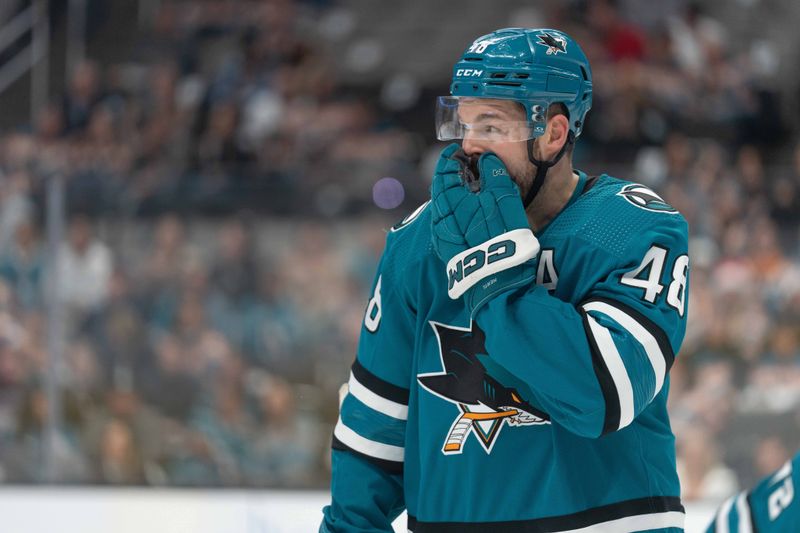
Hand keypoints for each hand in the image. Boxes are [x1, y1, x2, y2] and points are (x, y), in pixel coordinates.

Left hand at [430, 144, 539, 314]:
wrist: (498, 280)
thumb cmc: (503, 235)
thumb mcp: (504, 197)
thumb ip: (493, 173)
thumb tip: (485, 159)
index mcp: (449, 198)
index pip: (444, 169)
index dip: (452, 158)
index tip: (460, 152)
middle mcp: (439, 216)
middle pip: (441, 188)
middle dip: (453, 176)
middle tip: (469, 169)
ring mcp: (441, 234)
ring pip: (444, 207)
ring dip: (455, 196)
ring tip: (472, 191)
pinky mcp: (447, 250)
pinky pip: (447, 223)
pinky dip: (456, 213)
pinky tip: (470, 214)